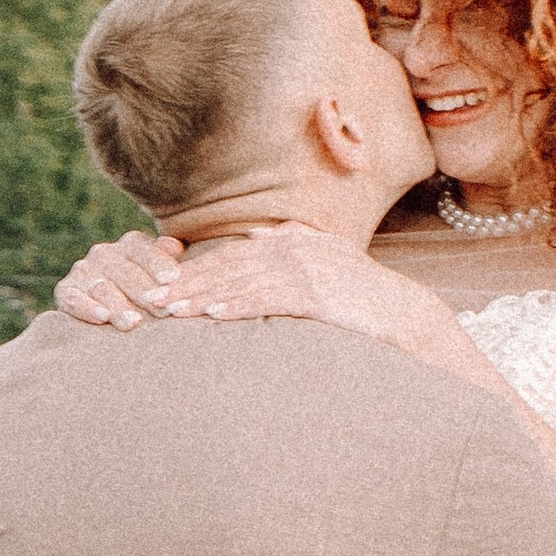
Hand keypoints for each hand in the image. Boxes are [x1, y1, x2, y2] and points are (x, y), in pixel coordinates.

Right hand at [54, 229, 184, 326]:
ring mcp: (83, 271)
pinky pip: (74, 299)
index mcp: (130, 244)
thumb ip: (167, 259)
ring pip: (103, 288)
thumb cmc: (147, 291)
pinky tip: (102, 318)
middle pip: (125, 272)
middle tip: (161, 310)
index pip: (144, 251)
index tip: (172, 279)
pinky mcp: (65, 291)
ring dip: (119, 306)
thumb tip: (174, 247)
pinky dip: (87, 308)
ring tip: (134, 322)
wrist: (111, 306)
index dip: (158, 264)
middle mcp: (104, 254)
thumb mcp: (160, 272)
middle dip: (144, 292)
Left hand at [153, 225, 451, 342]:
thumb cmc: (360, 301)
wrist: (403, 315)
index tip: (163, 285)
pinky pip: (268, 298)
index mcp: (292, 240)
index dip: (196, 270)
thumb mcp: (323, 271)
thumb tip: (255, 256)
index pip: (233, 255)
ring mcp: (306, 267)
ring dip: (203, 296)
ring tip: (171, 310)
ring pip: (241, 282)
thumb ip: (289, 262)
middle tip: (152, 298)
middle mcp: (295, 246)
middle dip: (187, 283)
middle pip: (229, 265)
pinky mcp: (316, 291)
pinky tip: (213, 315)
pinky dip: (238, 306)